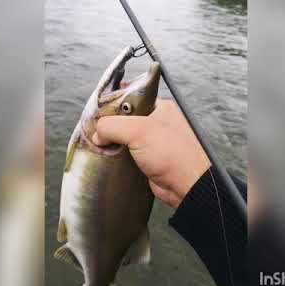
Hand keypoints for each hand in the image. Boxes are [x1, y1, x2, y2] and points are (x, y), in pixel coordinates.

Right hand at [92, 99, 210, 208]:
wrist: (187, 186)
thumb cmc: (174, 155)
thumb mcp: (138, 131)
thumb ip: (112, 126)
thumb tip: (98, 134)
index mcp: (159, 108)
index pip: (129, 99)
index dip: (112, 105)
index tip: (98, 114)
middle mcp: (156, 123)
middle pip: (123, 119)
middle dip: (110, 127)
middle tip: (99, 133)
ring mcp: (152, 142)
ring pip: (123, 138)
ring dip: (113, 144)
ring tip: (104, 147)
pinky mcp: (148, 159)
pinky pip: (127, 154)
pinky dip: (118, 157)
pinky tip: (111, 159)